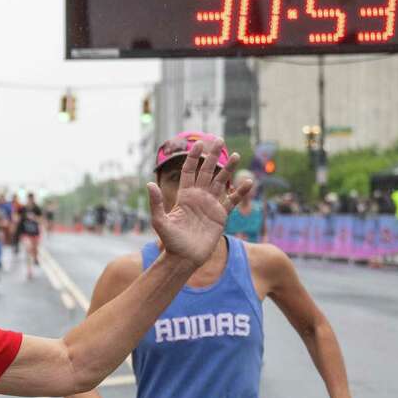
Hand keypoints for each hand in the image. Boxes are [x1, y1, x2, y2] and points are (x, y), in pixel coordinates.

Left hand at [148, 140, 253, 265]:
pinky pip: (232, 201)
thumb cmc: (171, 241)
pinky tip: (248, 182)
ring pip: (221, 182)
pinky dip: (239, 192)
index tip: (199, 144)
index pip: (189, 172)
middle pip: (207, 172)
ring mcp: (211, 205)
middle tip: (219, 139)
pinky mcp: (221, 215)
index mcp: (184, 196)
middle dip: (213, 156)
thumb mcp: (160, 221)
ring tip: (236, 155)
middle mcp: (198, 197)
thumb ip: (156, 203)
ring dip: (228, 169)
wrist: (184, 258)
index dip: (194, 158)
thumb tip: (149, 184)